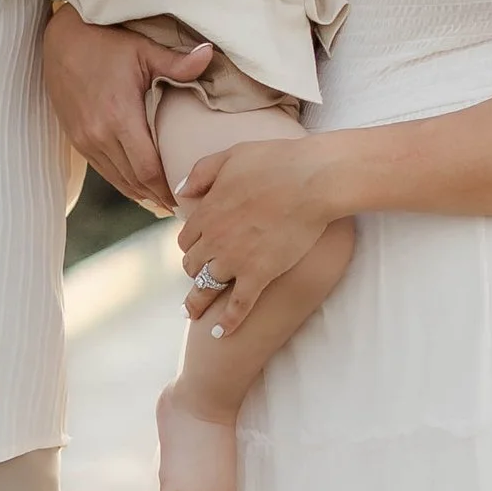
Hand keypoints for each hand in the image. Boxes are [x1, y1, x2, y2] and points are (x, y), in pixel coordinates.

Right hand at [41, 4, 211, 212]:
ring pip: (117, 180)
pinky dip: (123, 182)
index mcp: (119, 117)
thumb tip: (210, 54)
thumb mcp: (143, 49)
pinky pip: (103, 170)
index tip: (186, 199)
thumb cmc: (104, 41)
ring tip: (164, 202)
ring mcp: (85, 140)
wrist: (61, 39)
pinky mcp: (76, 139)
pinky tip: (139, 186)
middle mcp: (98, 135)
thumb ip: (177, 62)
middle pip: (134, 181)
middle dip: (158, 197)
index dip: (167, 189)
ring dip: (140, 193)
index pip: (147, 169)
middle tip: (182, 208)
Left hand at [178, 136, 338, 333]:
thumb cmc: (277, 162)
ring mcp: (235, 259)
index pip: (186, 238)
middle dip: (193, 272)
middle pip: (192, 264)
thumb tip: (180, 192)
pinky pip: (239, 306)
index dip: (191, 246)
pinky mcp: (259, 275)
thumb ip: (201, 172)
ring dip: (198, 302)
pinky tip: (220, 334)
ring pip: (207, 287)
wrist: (311, 180)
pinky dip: (228, 322)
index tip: (197, 252)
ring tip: (192, 314)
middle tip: (198, 280)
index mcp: (207, 212)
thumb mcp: (231, 156)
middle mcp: (214, 239)